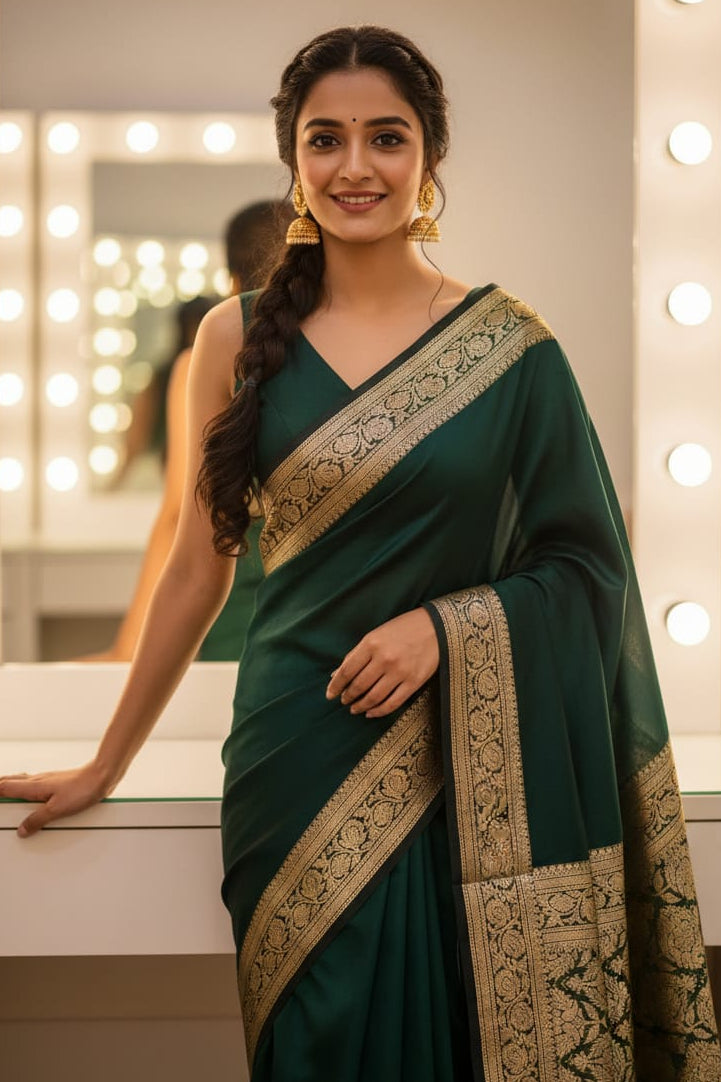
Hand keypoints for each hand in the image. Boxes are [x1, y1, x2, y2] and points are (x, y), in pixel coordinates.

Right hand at [0, 761, 116, 837]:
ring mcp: (46, 779)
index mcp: (33, 786)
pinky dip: (24, 787)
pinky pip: (33, 783)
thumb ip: (37, 819)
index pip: (5, 787)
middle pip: (10, 781)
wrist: (101, 776)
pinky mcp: (56, 781)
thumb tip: (22, 830)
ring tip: (4, 792)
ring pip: (21, 781)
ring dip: (10, 785)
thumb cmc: (82, 788)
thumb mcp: (57, 809)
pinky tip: (30, 793)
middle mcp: (37, 780)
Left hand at [326, 607, 438, 718]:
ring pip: (374, 697)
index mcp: (372, 644)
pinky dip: (379, 711)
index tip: (330, 695)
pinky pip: (392, 703)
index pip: (347, 670)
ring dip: (361, 706)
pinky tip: (371, 712)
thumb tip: (336, 674)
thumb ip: (356, 655)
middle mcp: (384, 658)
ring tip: (355, 709)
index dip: (336, 685)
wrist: (436, 627)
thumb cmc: (402, 629)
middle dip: (348, 696)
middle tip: (344, 701)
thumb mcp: (376, 635)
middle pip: (359, 685)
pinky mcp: (414, 682)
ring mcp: (400, 672)